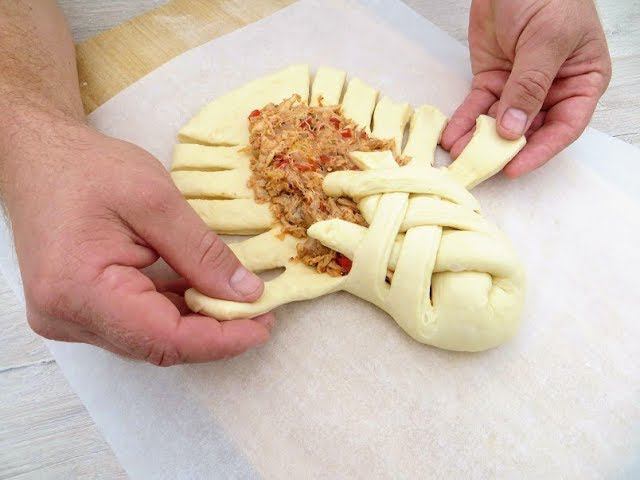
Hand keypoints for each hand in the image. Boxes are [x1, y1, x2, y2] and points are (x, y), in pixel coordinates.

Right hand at [1, 111, 273, 365]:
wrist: (38, 158)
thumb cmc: (87, 168)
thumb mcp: (155, 200)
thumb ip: (202, 252)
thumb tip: (246, 294)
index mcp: (79, 290)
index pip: (163, 338)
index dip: (220, 340)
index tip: (262, 325)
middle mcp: (66, 316)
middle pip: (157, 344)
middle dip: (214, 332)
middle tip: (259, 312)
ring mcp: (69, 316)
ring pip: (149, 337)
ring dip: (196, 323)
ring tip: (238, 301)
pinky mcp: (78, 308)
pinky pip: (135, 322)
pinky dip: (173, 310)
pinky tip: (202, 292)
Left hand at [441, 0, 610, 176]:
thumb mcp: (546, 39)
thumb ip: (530, 86)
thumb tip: (514, 128)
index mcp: (581, 80)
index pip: (565, 126)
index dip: (540, 150)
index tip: (515, 166)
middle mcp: (552, 89)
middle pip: (530, 130)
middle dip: (504, 149)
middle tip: (481, 164)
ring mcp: (519, 85)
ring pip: (500, 123)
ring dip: (479, 140)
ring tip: (459, 154)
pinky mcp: (492, 79)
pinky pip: (479, 107)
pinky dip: (465, 122)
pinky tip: (452, 136)